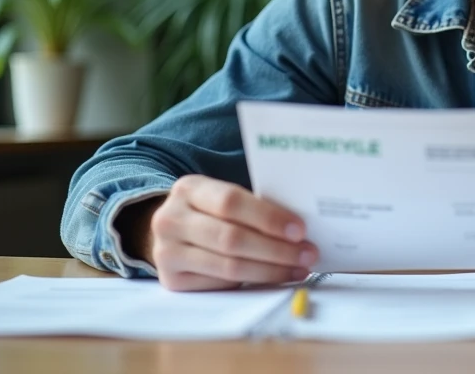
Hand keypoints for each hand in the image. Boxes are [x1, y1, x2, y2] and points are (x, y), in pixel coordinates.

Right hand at [136, 174, 317, 290]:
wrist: (172, 230)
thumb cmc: (211, 211)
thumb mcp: (221, 196)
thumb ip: (252, 206)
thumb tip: (299, 227)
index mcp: (189, 189)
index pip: (231, 202)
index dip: (268, 217)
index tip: (300, 230)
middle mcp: (171, 219)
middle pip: (232, 238)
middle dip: (276, 249)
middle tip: (308, 254)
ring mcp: (167, 253)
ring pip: (229, 266)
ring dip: (271, 270)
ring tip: (299, 269)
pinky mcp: (172, 280)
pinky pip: (221, 284)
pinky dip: (253, 282)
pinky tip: (276, 277)